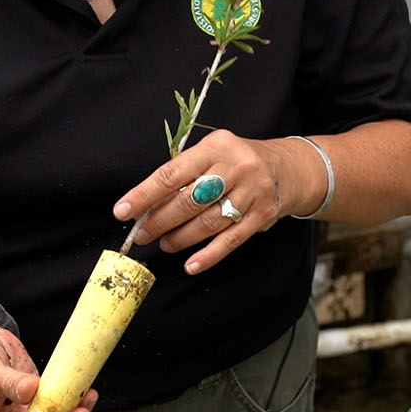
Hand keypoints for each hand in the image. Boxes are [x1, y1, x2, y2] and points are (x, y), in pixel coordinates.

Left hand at [112, 130, 325, 274]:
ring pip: (207, 223)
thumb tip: (148, 205)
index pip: (172, 173)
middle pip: (189, 201)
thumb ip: (185, 173)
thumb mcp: (212, 153)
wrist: (287, 169)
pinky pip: (230, 240)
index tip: (123, 211)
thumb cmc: (237, 162)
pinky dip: (208, 255)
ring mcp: (251, 193)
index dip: (144, 194)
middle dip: (160, 221)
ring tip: (164, 244)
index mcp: (216, 146)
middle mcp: (236, 167)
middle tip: (142, 234)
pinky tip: (191, 265)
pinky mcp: (262, 216)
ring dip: (180, 238)